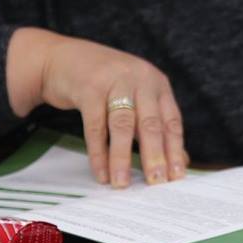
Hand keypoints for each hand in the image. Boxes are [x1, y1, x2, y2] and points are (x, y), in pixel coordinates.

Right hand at [7, 28, 187, 187]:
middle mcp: (139, 79)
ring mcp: (114, 81)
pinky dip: (98, 152)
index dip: (174, 150)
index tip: (177, 176)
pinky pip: (95, 126)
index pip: (171, 121)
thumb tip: (180, 160)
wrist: (62, 58)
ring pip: (122, 125)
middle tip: (156, 183)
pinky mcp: (88, 88)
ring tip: (122, 184)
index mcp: (156, 83)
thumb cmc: (105, 83)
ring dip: (122, 158)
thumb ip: (155, 125)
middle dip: (155, 156)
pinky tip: (101, 172)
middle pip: (150, 123)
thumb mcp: (135, 97)